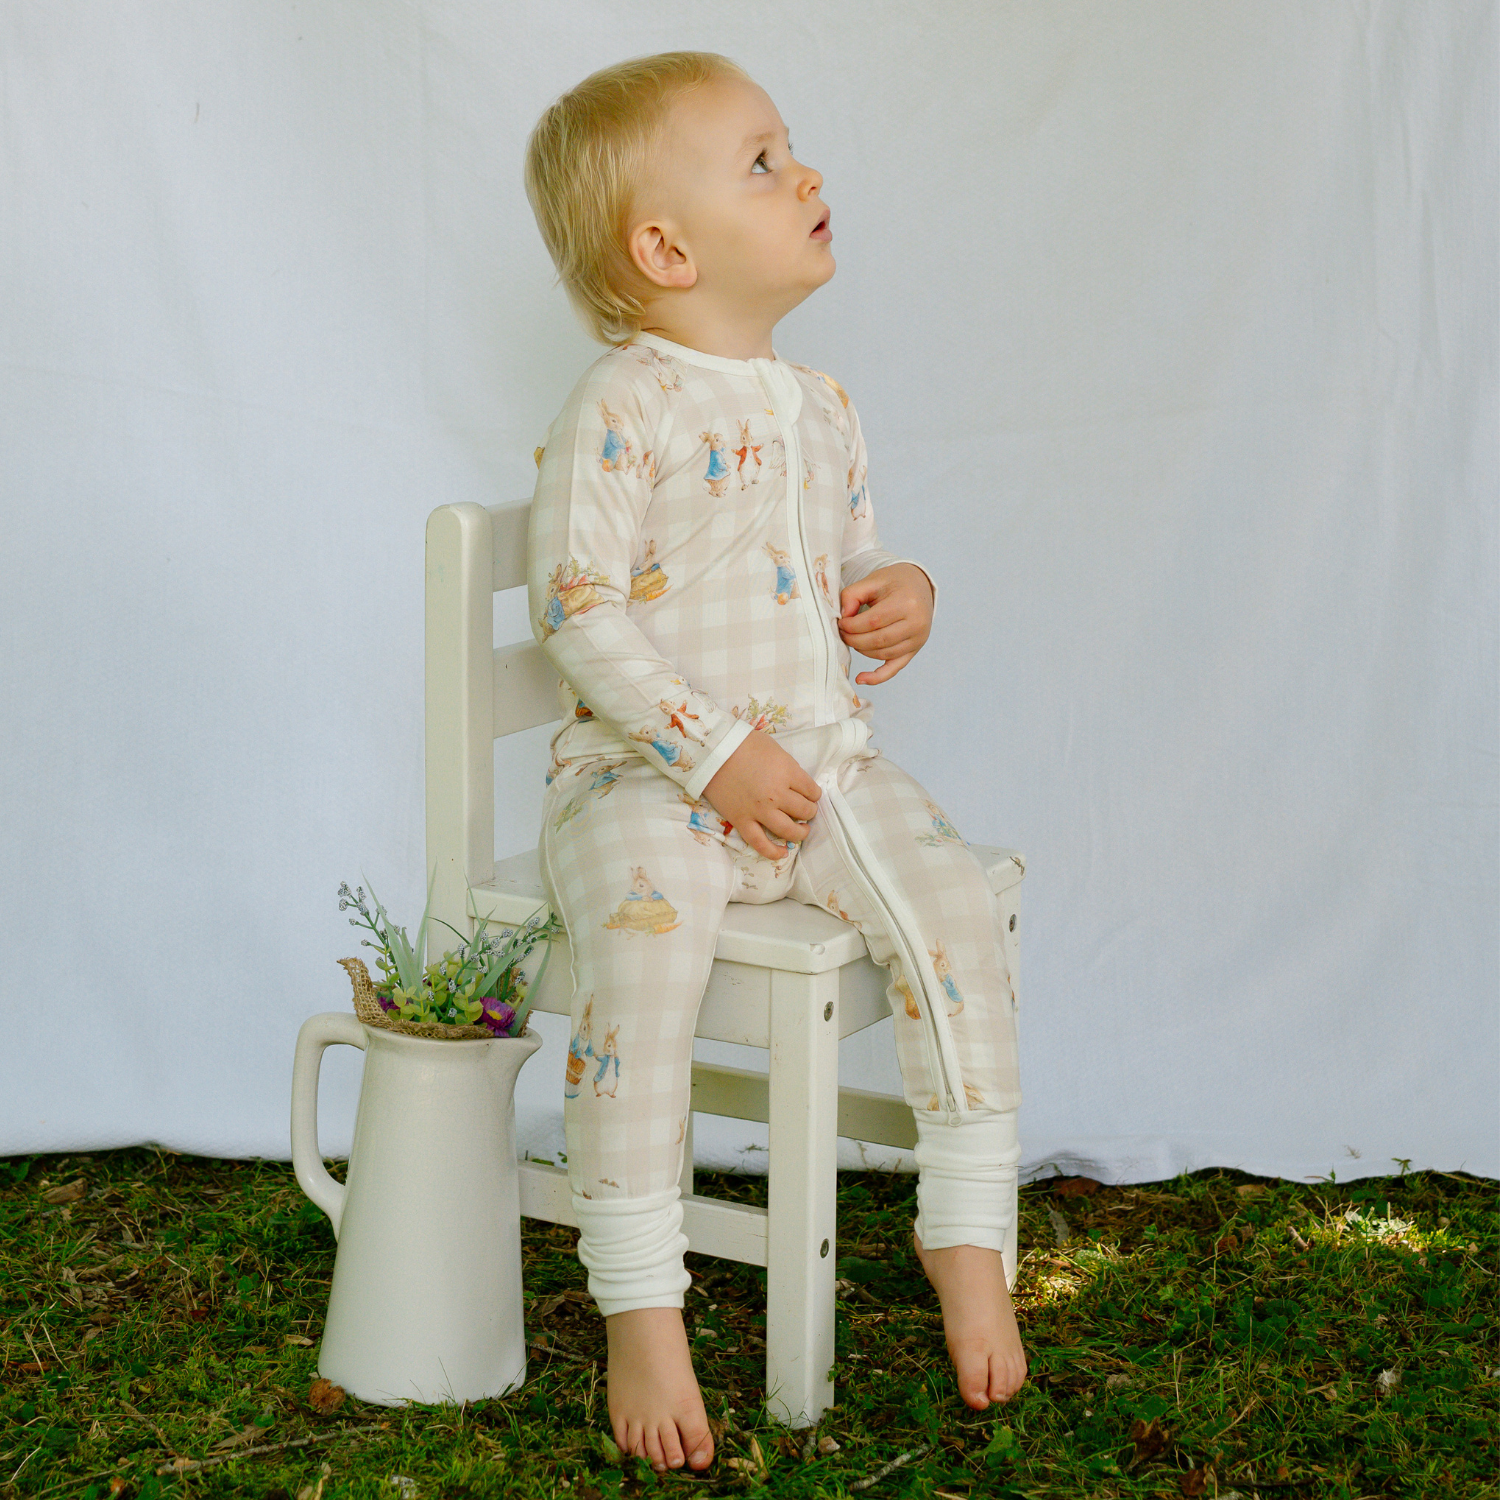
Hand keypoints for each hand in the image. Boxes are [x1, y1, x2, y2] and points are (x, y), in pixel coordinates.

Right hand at [700, 729, 822, 861]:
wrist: (711, 751)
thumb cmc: (742, 743)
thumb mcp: (774, 749)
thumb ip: (788, 767)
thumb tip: (796, 781)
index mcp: (787, 772)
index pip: (812, 790)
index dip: (814, 793)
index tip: (811, 794)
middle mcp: (777, 794)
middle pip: (804, 810)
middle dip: (810, 811)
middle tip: (807, 809)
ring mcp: (759, 810)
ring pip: (788, 830)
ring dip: (800, 832)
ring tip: (802, 830)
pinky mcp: (742, 820)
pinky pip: (760, 843)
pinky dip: (773, 851)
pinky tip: (783, 853)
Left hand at [837, 562, 934, 684]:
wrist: (919, 586)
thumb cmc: (894, 583)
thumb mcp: (873, 580)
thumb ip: (853, 594)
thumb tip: (843, 617)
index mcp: (907, 603)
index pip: (873, 621)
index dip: (852, 625)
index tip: (841, 623)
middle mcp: (916, 623)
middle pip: (878, 640)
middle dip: (854, 639)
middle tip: (842, 633)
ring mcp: (918, 640)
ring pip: (883, 654)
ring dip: (862, 650)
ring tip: (851, 640)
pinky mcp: (914, 650)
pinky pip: (894, 668)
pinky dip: (877, 677)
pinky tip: (861, 679)